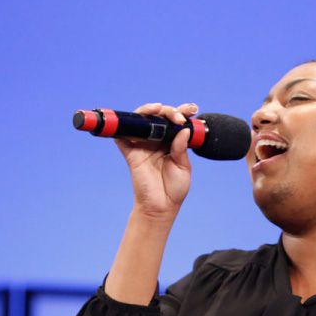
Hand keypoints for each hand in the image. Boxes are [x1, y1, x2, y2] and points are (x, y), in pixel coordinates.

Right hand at [115, 101, 197, 222]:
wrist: (161, 207)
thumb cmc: (174, 189)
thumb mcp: (183, 167)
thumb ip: (181, 148)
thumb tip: (183, 130)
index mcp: (171, 143)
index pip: (174, 123)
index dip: (181, 113)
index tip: (191, 109)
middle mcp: (157, 141)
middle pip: (159, 117)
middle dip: (169, 111)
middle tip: (179, 117)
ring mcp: (143, 146)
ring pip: (142, 121)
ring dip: (149, 110)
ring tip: (159, 109)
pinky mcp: (131, 153)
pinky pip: (123, 135)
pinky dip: (127, 124)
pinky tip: (140, 118)